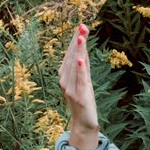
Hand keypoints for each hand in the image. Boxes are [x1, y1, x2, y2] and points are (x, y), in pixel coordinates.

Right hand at [58, 23, 99, 149]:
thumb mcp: (84, 80)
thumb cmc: (83, 100)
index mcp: (65, 75)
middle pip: (72, 57)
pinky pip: (79, 80)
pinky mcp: (79, 96)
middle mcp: (65, 80)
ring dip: (78, 51)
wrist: (83, 123)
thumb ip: (84, 64)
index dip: (76, 40)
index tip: (82, 26)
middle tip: (82, 26)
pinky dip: (79, 70)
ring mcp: (70, 88)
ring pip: (75, 66)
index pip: (71, 54)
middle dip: (77, 42)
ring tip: (81, 38)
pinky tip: (81, 60)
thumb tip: (83, 44)